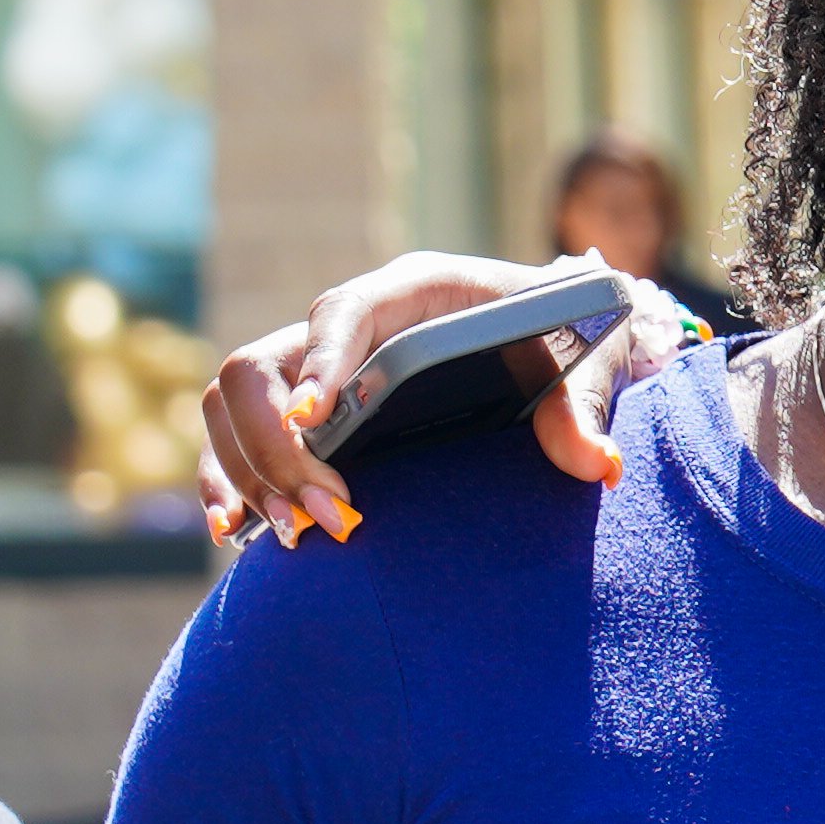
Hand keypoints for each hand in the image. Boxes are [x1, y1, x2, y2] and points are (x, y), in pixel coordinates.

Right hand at [192, 255, 688, 547]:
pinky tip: (235, 531)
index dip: (320, 361)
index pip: (343, 311)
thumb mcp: (587, 358)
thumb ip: (584, 406)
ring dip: (247, 470)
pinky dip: (227, 480)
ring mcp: (316, 363)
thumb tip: (597, 465)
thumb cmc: (564, 333)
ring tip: (293, 533)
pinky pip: (234, 435)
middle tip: (325, 515)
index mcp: (414, 290)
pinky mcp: (303, 407)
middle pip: (261, 365)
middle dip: (277, 445)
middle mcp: (350, 322)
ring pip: (234, 403)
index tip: (313, 418)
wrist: (551, 334)